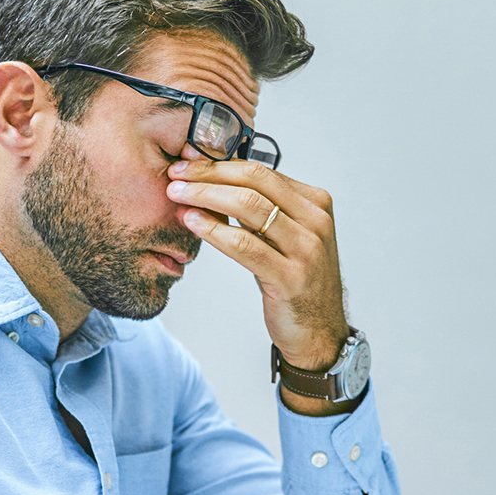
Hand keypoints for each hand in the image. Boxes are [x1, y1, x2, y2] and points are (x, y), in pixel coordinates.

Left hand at [166, 149, 352, 413]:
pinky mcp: (291, 277)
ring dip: (206, 197)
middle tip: (176, 175)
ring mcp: (307, 250)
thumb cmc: (297, 282)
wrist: (318, 331)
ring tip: (177, 196)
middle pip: (255, 182)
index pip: (262, 171)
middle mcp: (316, 222)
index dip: (221, 163)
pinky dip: (214, 231)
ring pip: (249, 208)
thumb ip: (264, 210)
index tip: (189, 163)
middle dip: (210, 174)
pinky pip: (245, 246)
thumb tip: (214, 181)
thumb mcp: (287, 237)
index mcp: (316, 204)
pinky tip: (193, 222)